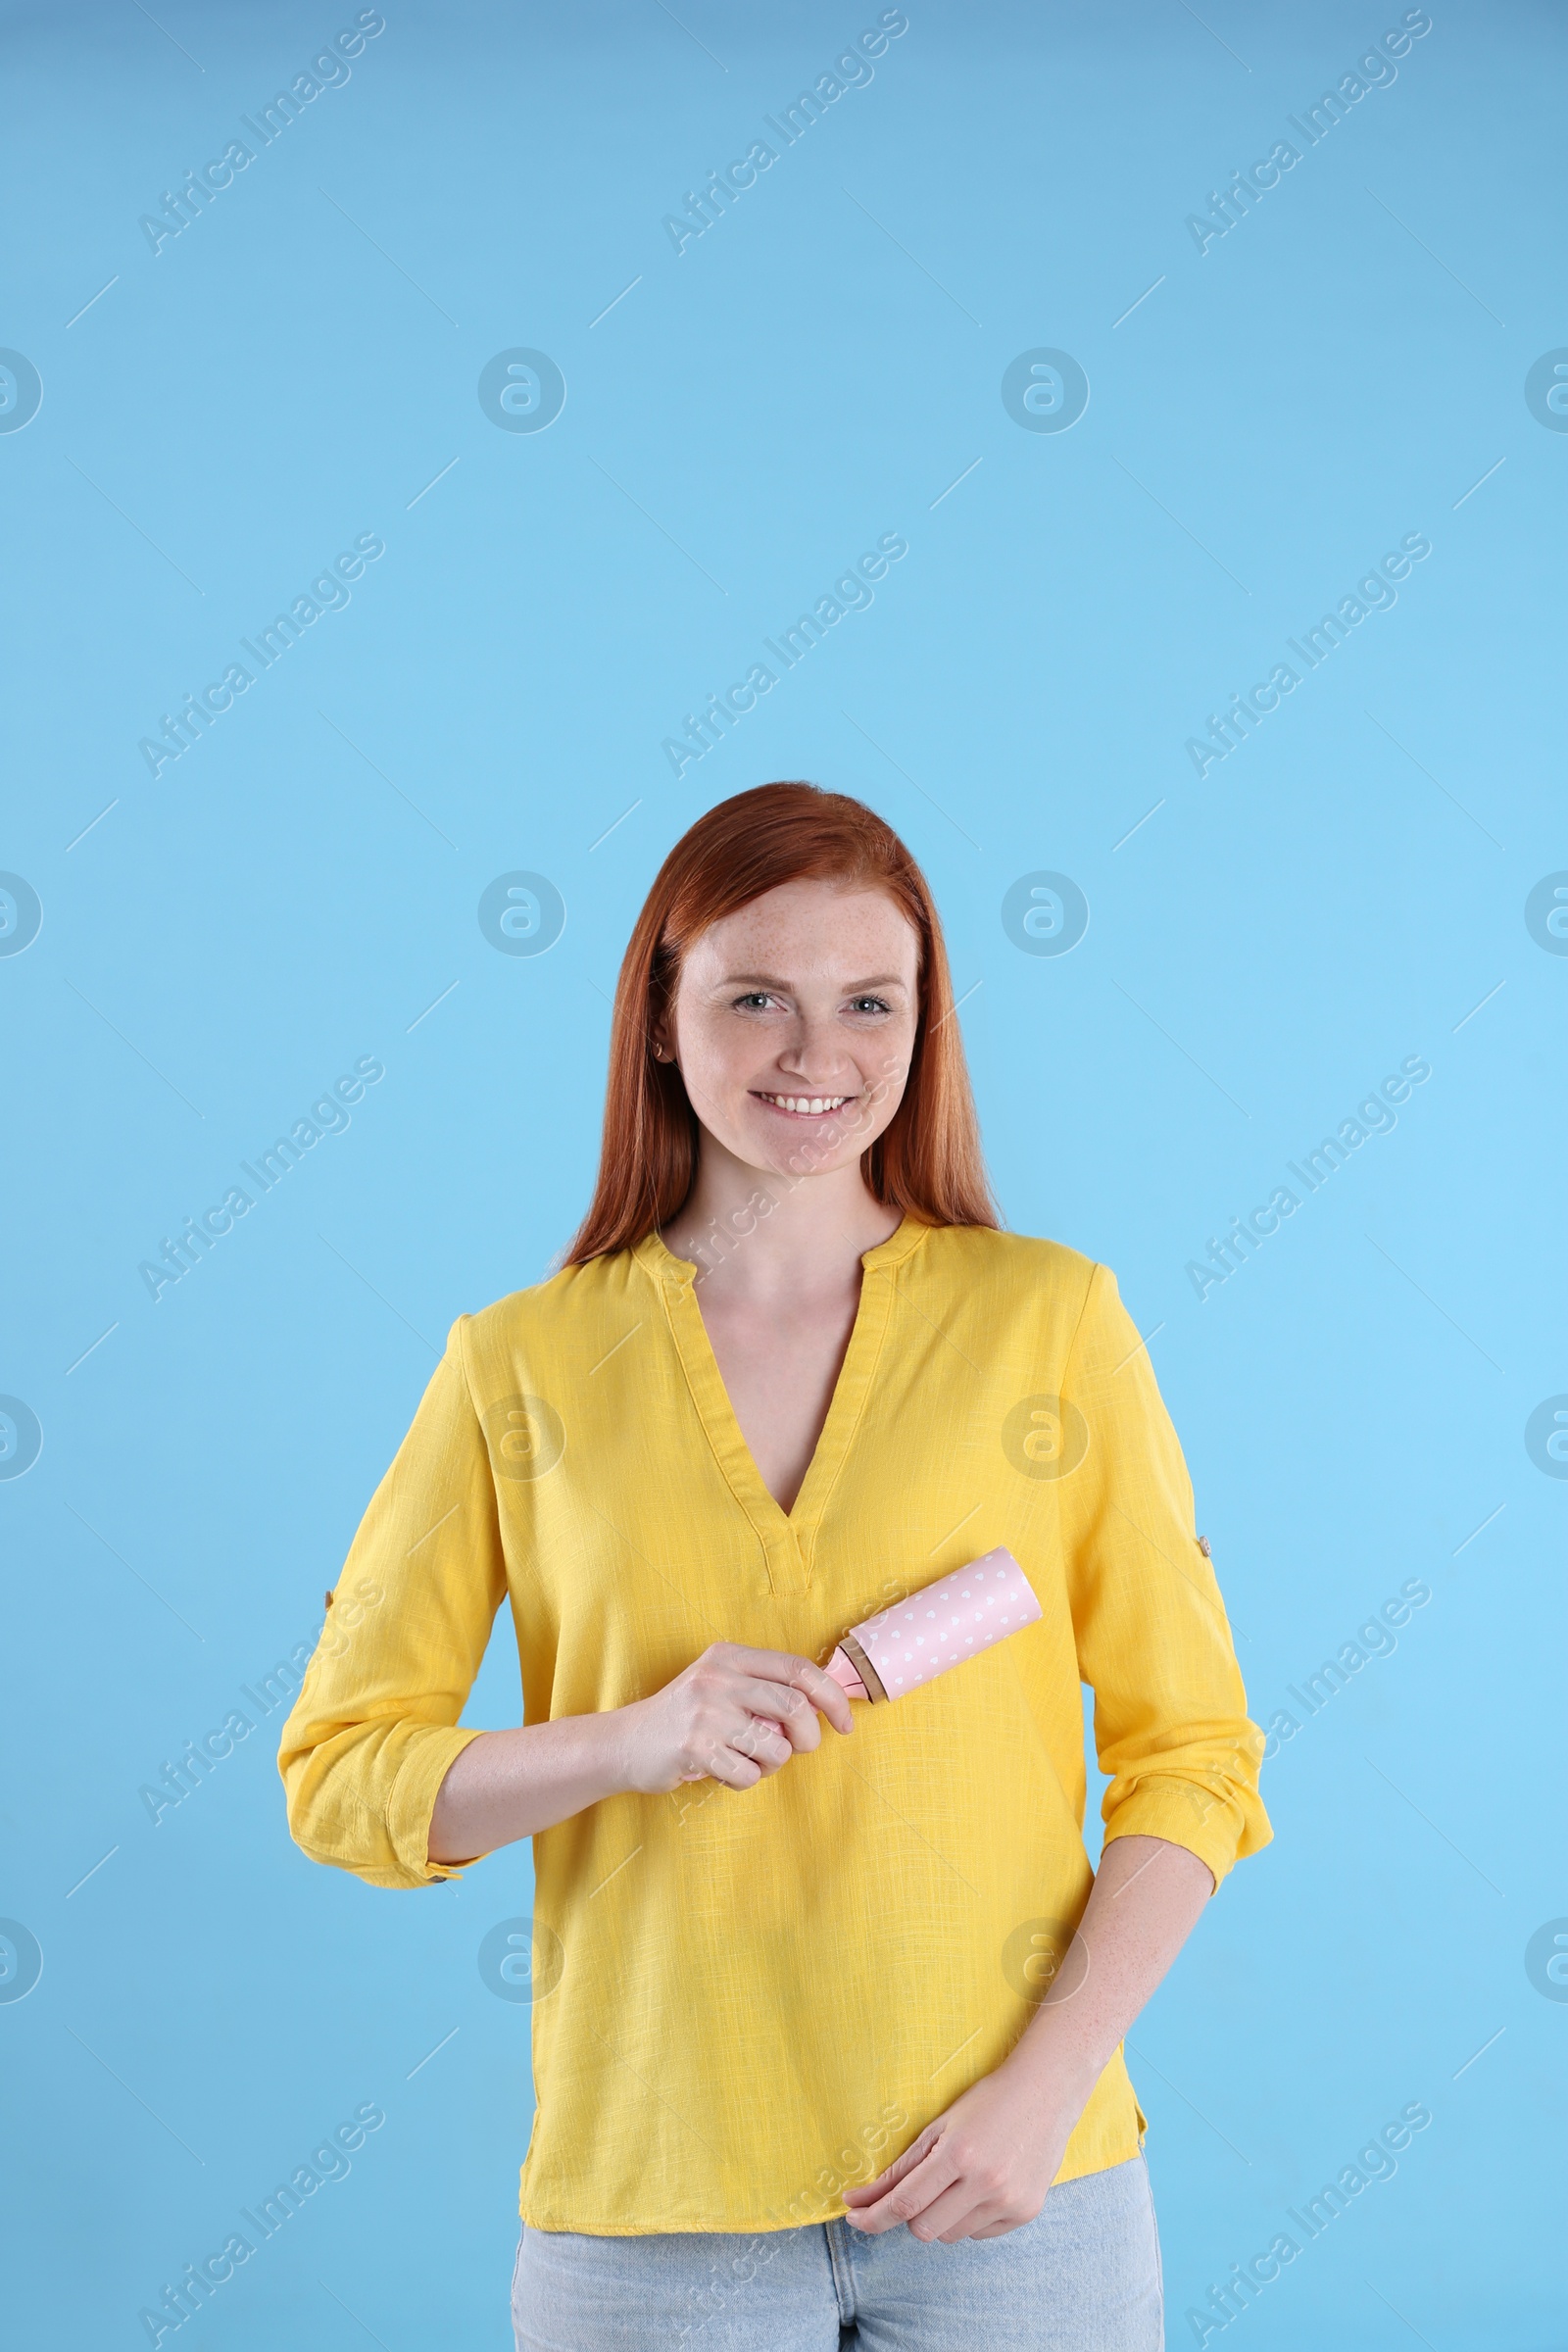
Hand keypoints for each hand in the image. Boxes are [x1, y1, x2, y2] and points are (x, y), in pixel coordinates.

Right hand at [618, 1643, 853, 1794]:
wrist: (626, 1743)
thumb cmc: (687, 1717)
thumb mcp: (721, 1684)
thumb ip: (764, 1687)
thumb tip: (825, 1705)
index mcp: (731, 1656)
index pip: (799, 1668)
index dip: (831, 1697)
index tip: (846, 1722)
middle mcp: (719, 1678)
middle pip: (795, 1708)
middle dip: (808, 1738)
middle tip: (796, 1749)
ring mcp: (706, 1712)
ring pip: (776, 1748)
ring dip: (771, 1765)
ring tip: (746, 1760)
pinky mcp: (695, 1747)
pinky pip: (749, 1775)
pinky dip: (745, 1781)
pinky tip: (722, 1771)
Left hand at [841, 2054, 1090, 2243]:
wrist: (1045, 2093)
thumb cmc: (987, 2102)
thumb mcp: (938, 2127)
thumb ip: (899, 2169)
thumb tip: (858, 2201)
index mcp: (959, 2153)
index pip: (904, 2202)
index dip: (873, 2216)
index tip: (853, 2218)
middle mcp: (985, 2182)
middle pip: (924, 2229)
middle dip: (910, 2215)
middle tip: (916, 2191)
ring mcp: (1009, 2201)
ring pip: (951, 2236)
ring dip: (942, 2217)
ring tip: (957, 2182)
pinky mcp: (1027, 2212)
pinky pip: (980, 2235)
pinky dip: (969, 2219)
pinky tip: (981, 2188)